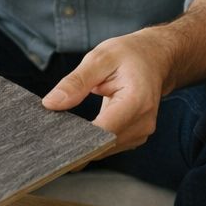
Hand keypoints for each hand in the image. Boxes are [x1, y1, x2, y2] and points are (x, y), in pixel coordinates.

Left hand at [42, 30, 172, 153]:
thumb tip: (51, 103)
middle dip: (75, 141)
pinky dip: (93, 140)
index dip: (76, 139)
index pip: (103, 132)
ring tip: (67, 125)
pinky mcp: (135, 137)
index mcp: (137, 100)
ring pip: (103, 150)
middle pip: (102, 145)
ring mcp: (142, 132)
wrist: (156, 58)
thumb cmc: (130, 55)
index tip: (52, 138)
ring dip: (83, 142)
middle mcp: (143, 122)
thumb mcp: (100, 58)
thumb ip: (76, 81)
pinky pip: (108, 146)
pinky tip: (83, 128)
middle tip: (50, 132)